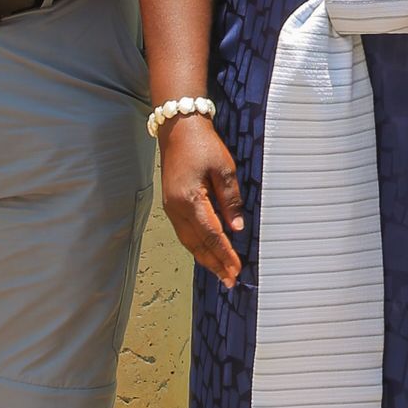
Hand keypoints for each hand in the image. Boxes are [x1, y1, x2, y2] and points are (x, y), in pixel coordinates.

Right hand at [159, 112, 245, 288]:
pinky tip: (205, 251)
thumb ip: (231, 201)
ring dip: (204, 258)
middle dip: (214, 264)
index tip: (236, 269)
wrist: (178, 127)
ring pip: (188, 241)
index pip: (212, 235)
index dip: (225, 254)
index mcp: (190, 200)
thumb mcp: (224, 169)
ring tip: (219, 272)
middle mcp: (176, 209)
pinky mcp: (171, 204)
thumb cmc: (203, 144)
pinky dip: (196, 245)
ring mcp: (171, 208)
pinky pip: (184, 232)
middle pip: (197, 245)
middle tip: (229, 280)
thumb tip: (237, 229)